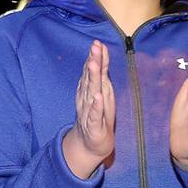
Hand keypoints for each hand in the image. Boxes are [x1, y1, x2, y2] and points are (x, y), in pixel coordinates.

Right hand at [62, 40, 114, 176]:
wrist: (91, 145)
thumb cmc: (97, 116)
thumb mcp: (101, 92)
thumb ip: (100, 74)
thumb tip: (100, 52)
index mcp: (90, 90)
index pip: (93, 71)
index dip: (96, 57)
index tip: (98, 43)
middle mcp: (87, 98)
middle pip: (91, 78)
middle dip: (92, 62)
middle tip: (94, 48)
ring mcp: (89, 111)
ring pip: (91, 93)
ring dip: (91, 79)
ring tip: (93, 65)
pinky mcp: (93, 126)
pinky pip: (94, 114)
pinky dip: (95, 106)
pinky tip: (97, 97)